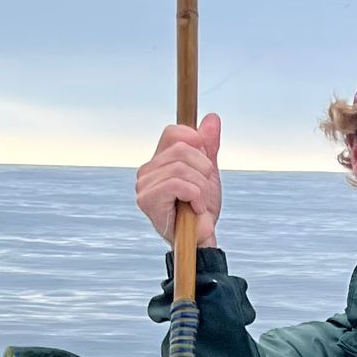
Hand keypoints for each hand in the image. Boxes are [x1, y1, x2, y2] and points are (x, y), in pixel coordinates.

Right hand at [136, 114, 222, 246]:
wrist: (202, 238)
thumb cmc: (201, 209)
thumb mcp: (209, 172)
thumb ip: (208, 145)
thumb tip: (212, 118)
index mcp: (159, 160)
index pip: (174, 132)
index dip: (196, 142)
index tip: (206, 165)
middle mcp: (147, 170)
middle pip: (182, 149)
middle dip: (204, 169)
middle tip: (204, 190)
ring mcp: (144, 185)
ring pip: (181, 167)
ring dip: (201, 187)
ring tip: (199, 202)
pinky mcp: (147, 199)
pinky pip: (177, 183)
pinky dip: (195, 195)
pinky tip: (195, 208)